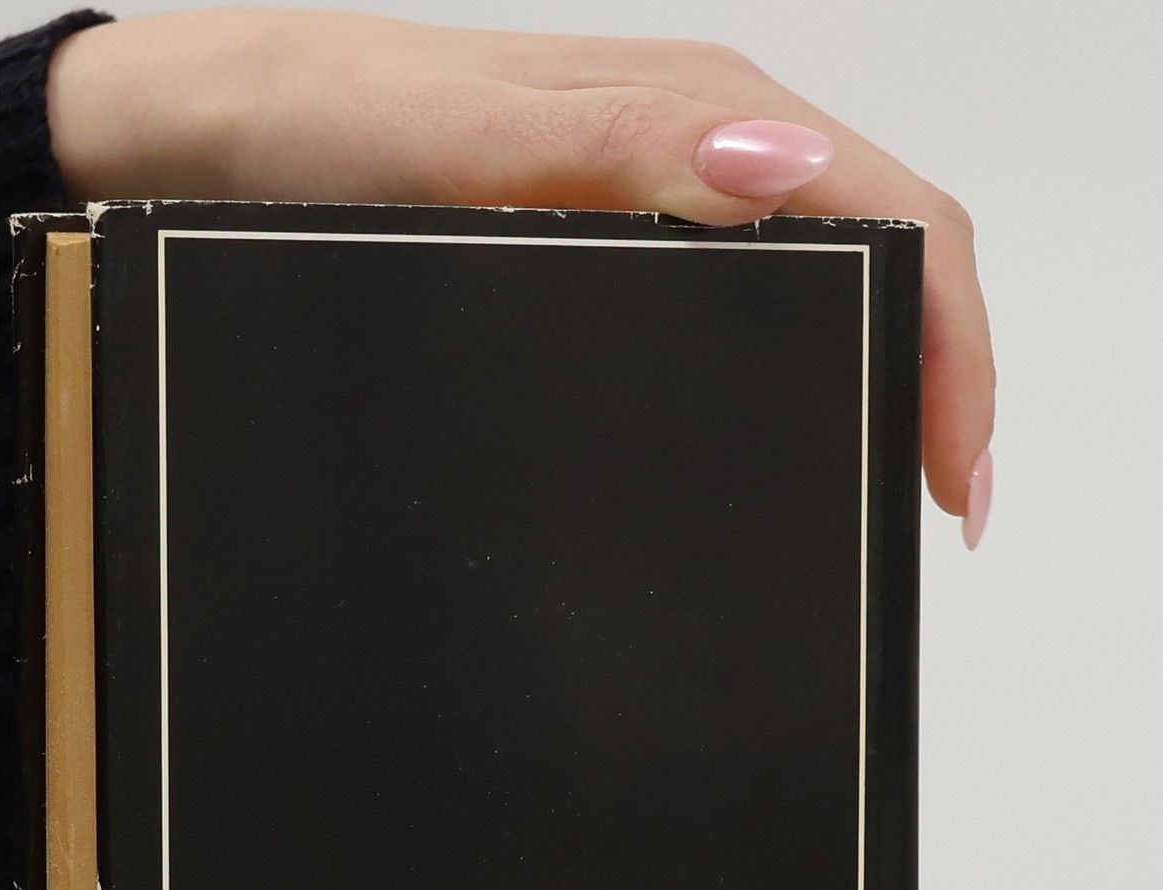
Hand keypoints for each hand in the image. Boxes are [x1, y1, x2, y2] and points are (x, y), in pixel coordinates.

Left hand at [49, 9, 993, 545]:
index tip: (951, 477)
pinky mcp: (619, 229)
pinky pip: (754, 292)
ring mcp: (663, 187)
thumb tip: (775, 169)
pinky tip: (794, 419)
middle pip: (888, 248)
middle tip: (935, 509)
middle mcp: (700, 141)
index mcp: (699, 107)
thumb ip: (616, 147)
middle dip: (942, 373)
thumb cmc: (322, 123)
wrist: (211, 137)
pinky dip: (806, 358)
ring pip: (831, 273)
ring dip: (885, 370)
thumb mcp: (462, 140)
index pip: (895, 219)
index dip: (951, 350)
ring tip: (889, 480)